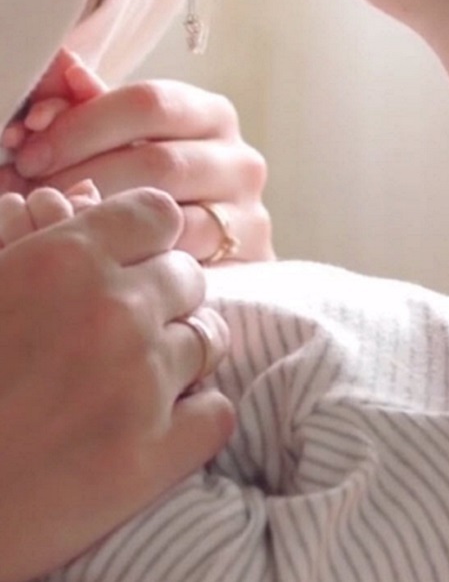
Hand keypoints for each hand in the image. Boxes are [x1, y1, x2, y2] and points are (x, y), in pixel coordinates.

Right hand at [0, 187, 233, 580]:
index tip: (130, 264)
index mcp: (62, 260)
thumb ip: (22, 239)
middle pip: (187, 277)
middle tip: (121, 333)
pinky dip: (195, 416)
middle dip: (162, 298)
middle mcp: (115, 311)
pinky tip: (156, 424)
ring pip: (209, 340)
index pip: (157, 214)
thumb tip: (69, 200)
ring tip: (133, 381)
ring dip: (179, 356)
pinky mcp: (155, 456)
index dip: (146, 239)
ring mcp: (141, 385)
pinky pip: (218, 411)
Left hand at [9, 57, 273, 264]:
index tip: (29, 152)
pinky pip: (178, 256)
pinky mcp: (246, 257)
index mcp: (212, 115)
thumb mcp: (124, 140)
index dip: (82, 125)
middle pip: (157, 160)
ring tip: (54, 222)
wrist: (208, 250)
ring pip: (168, 212)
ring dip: (98, 218)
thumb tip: (62, 64)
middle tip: (31, 193)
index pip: (149, 103)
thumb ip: (90, 105)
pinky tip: (93, 253)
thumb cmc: (154, 186)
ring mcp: (247, 211)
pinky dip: (128, 254)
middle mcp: (240, 159)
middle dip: (82, 177)